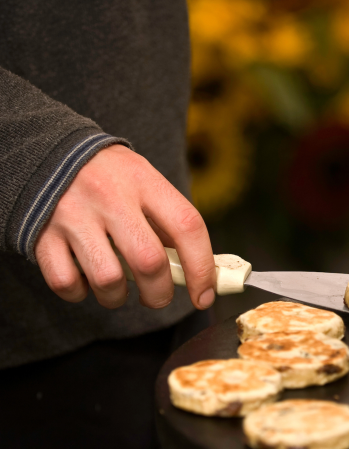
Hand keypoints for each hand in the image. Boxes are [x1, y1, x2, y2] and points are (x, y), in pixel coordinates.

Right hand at [34, 145, 216, 309]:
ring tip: (119, 289)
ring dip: (118, 297)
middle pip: (149, 262)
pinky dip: (79, 293)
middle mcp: (110, 197)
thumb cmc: (111, 177)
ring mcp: (74, 216)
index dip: (202, 267)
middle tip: (159, 297)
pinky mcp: (43, 235)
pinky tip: (86, 280)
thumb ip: (168, 222)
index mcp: (145, 182)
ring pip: (108, 280)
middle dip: (160, 293)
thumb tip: (197, 272)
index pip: (187, 227)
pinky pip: (66, 283)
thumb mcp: (145, 183)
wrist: (49, 151)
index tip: (205, 295)